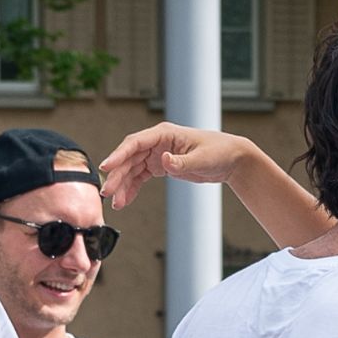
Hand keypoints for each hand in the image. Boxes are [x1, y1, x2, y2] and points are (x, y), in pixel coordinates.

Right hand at [94, 121, 263, 209]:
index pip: (135, 143)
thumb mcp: (202, 158)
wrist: (231, 158)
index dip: (119, 155)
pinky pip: (140, 177)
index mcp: (164, 134)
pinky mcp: (160, 166)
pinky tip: (125, 201)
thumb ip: (182, 162)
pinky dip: (132, 189)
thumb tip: (164, 160)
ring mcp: (157, 154)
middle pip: (129, 158)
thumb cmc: (219, 151)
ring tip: (116, 203)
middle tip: (107, 192)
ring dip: (123, 185)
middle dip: (117, 175)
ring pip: (132, 169)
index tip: (106, 167)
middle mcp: (156, 142)